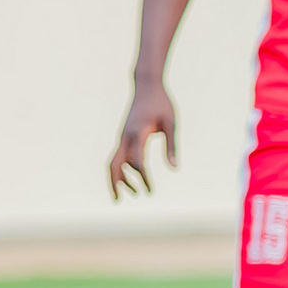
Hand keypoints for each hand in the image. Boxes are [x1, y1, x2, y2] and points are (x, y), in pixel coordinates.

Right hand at [107, 80, 178, 196]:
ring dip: (120, 178)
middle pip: (114, 164)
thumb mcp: (171, 123)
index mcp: (138, 133)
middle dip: (115, 183)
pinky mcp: (124, 136)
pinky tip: (133, 178)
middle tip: (118, 201)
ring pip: (114, 161)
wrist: (147, 86)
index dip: (143, 178)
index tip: (150, 190)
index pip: (137, 162)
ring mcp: (122, 136)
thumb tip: (174, 168)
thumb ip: (172, 145)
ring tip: (134, 193)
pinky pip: (119, 155)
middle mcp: (126, 136)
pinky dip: (123, 168)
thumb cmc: (162, 104)